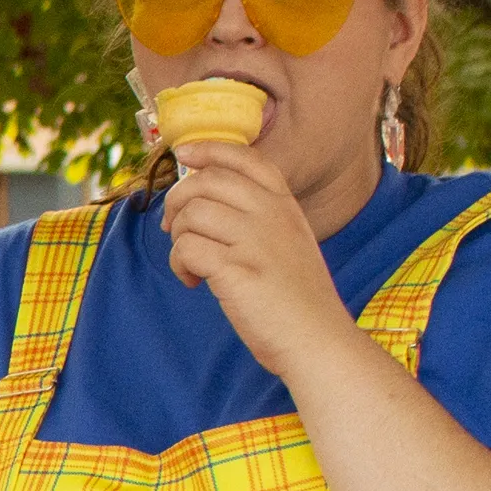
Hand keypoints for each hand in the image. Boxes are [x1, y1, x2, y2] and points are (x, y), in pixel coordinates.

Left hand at [161, 142, 356, 378]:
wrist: (318, 340)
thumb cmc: (297, 300)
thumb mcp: (289, 244)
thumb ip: (260, 219)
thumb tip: (205, 203)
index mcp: (284, 205)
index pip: (243, 158)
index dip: (208, 149)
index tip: (183, 152)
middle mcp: (270, 215)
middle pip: (206, 181)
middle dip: (178, 200)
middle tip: (173, 228)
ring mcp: (254, 241)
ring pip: (191, 214)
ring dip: (178, 239)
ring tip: (190, 264)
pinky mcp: (236, 270)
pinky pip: (187, 249)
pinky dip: (179, 265)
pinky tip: (192, 282)